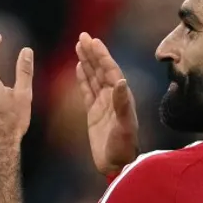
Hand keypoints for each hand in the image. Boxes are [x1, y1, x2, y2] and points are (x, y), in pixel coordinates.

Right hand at [75, 33, 138, 175]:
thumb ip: (122, 104)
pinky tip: (78, 67)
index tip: (93, 41)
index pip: (110, 70)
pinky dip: (82, 78)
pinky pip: (87, 91)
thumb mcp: (124, 127)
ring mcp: (103, 104)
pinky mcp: (93, 113)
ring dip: (86, 62)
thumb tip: (120, 80)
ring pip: (93, 77)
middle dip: (92, 53)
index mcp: (121, 96)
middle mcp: (113, 97)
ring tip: (79, 46)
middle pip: (100, 69)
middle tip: (83, 36)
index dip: (101, 55)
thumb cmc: (123, 148)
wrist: (117, 166)